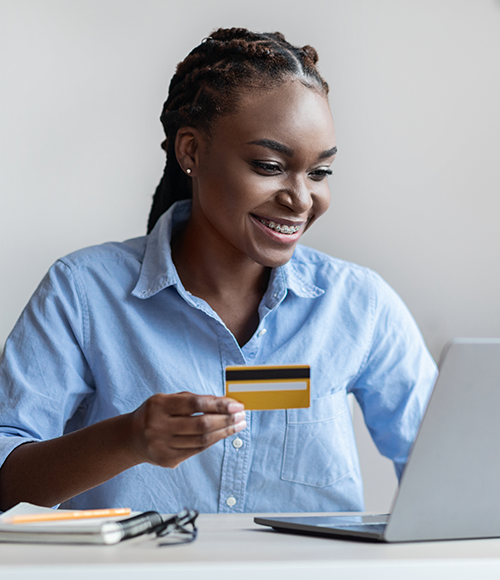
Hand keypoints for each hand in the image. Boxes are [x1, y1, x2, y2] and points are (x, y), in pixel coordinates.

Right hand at [128, 392, 245, 467]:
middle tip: (241, 415)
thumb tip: (226, 402)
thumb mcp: (169, 399)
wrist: (131, 438)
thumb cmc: (156, 413)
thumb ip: (195, 400)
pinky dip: (212, 441)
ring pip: (201, 441)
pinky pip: (196, 451)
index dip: (218, 404)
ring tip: (238, 425)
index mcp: (159, 405)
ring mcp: (161, 445)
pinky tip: (222, 434)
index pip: (195, 404)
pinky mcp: (167, 460)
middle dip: (226, 420)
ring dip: (224, 432)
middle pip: (200, 425)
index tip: (236, 405)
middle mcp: (158, 426)